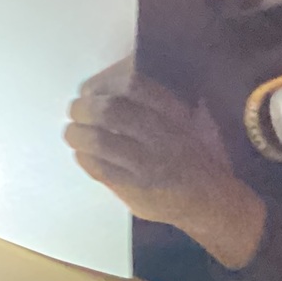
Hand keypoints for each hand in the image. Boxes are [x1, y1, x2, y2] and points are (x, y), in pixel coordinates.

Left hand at [65, 61, 266, 269]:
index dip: (105, 83)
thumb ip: (161, 101)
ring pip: (100, 142)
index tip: (91, 88)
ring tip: (71, 132)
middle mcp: (163, 137)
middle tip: (75, 109)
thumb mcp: (191, 120)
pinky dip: (84, 158)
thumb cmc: (196, 155)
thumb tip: (114, 78)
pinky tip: (81, 153)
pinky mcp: (136, 190)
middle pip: (111, 112)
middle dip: (84, 108)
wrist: (209, 201)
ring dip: (77, 134)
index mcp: (176, 114)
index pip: (135, 86)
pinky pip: (100, 169)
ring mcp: (149, 166)